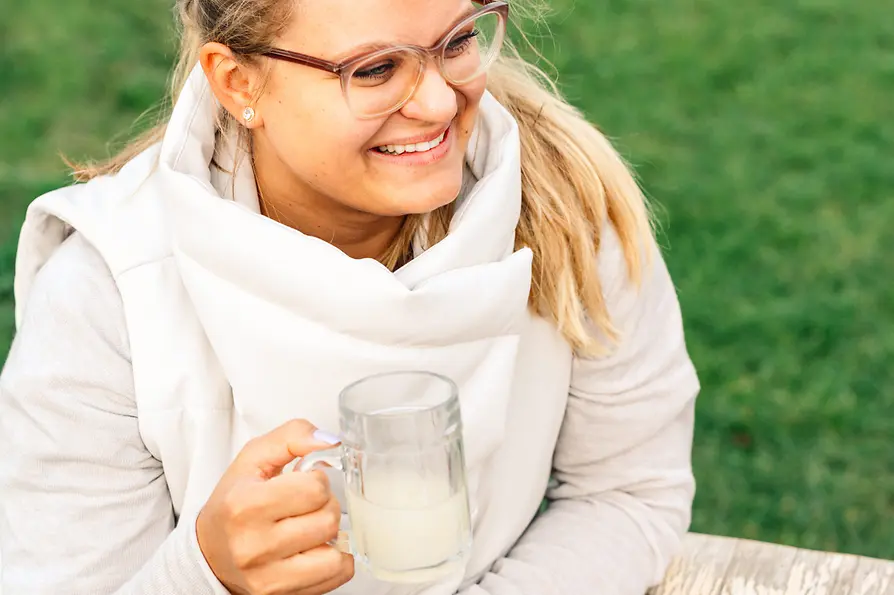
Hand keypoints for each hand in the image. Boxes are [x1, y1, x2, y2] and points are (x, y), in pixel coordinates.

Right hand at [196, 419, 352, 594]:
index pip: (315, 488)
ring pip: (335, 551)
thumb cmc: (234, 503)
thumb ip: (292, 436)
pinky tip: (315, 549)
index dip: (316, 481)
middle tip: (307, 506)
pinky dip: (336, 559)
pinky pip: (337, 575)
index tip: (303, 483)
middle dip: (325, 506)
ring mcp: (267, 576)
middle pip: (328, 518)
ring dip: (330, 535)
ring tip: (310, 527)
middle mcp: (253, 544)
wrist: (210, 552)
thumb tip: (329, 440)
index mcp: (245, 504)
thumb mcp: (253, 458)